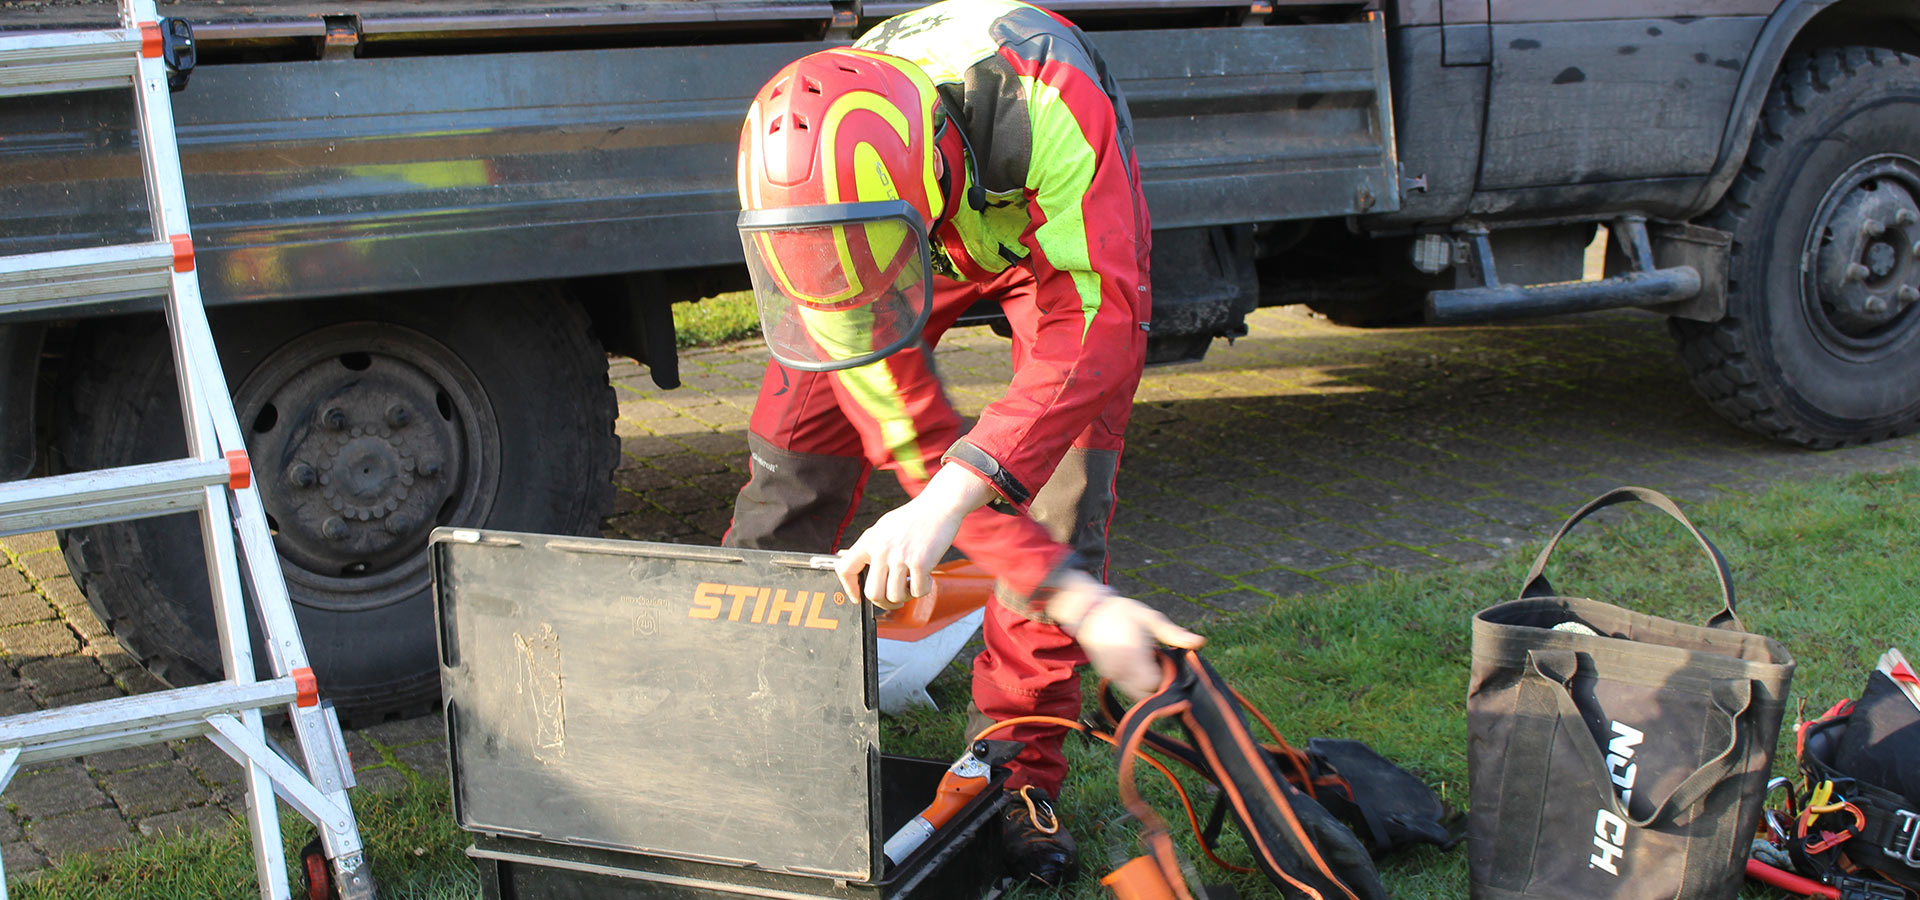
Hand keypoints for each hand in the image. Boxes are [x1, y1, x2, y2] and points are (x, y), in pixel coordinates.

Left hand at [835, 465, 992, 608]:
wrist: (939, 505)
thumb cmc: (914, 517)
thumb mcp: (884, 527)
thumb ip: (870, 546)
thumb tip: (851, 561)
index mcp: (869, 540)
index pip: (844, 569)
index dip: (849, 588)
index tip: (857, 597)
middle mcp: (881, 549)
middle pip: (872, 593)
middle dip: (883, 602)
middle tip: (893, 599)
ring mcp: (900, 556)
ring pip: (895, 596)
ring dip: (905, 597)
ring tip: (911, 585)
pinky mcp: (920, 562)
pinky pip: (917, 591)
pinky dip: (923, 590)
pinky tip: (926, 579)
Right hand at [1048, 570, 1205, 697]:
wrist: (1087, 611)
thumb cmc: (1120, 611)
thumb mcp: (1150, 618)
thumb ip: (1173, 634)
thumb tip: (1199, 642)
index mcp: (1133, 656)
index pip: (1155, 686)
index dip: (1166, 680)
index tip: (1171, 668)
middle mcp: (1120, 670)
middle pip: (1145, 695)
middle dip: (1157, 687)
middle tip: (1163, 668)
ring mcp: (1111, 674)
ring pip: (1134, 694)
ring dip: (1145, 686)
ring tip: (1150, 664)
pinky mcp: (1105, 675)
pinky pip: (1125, 686)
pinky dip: (1134, 682)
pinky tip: (1138, 665)